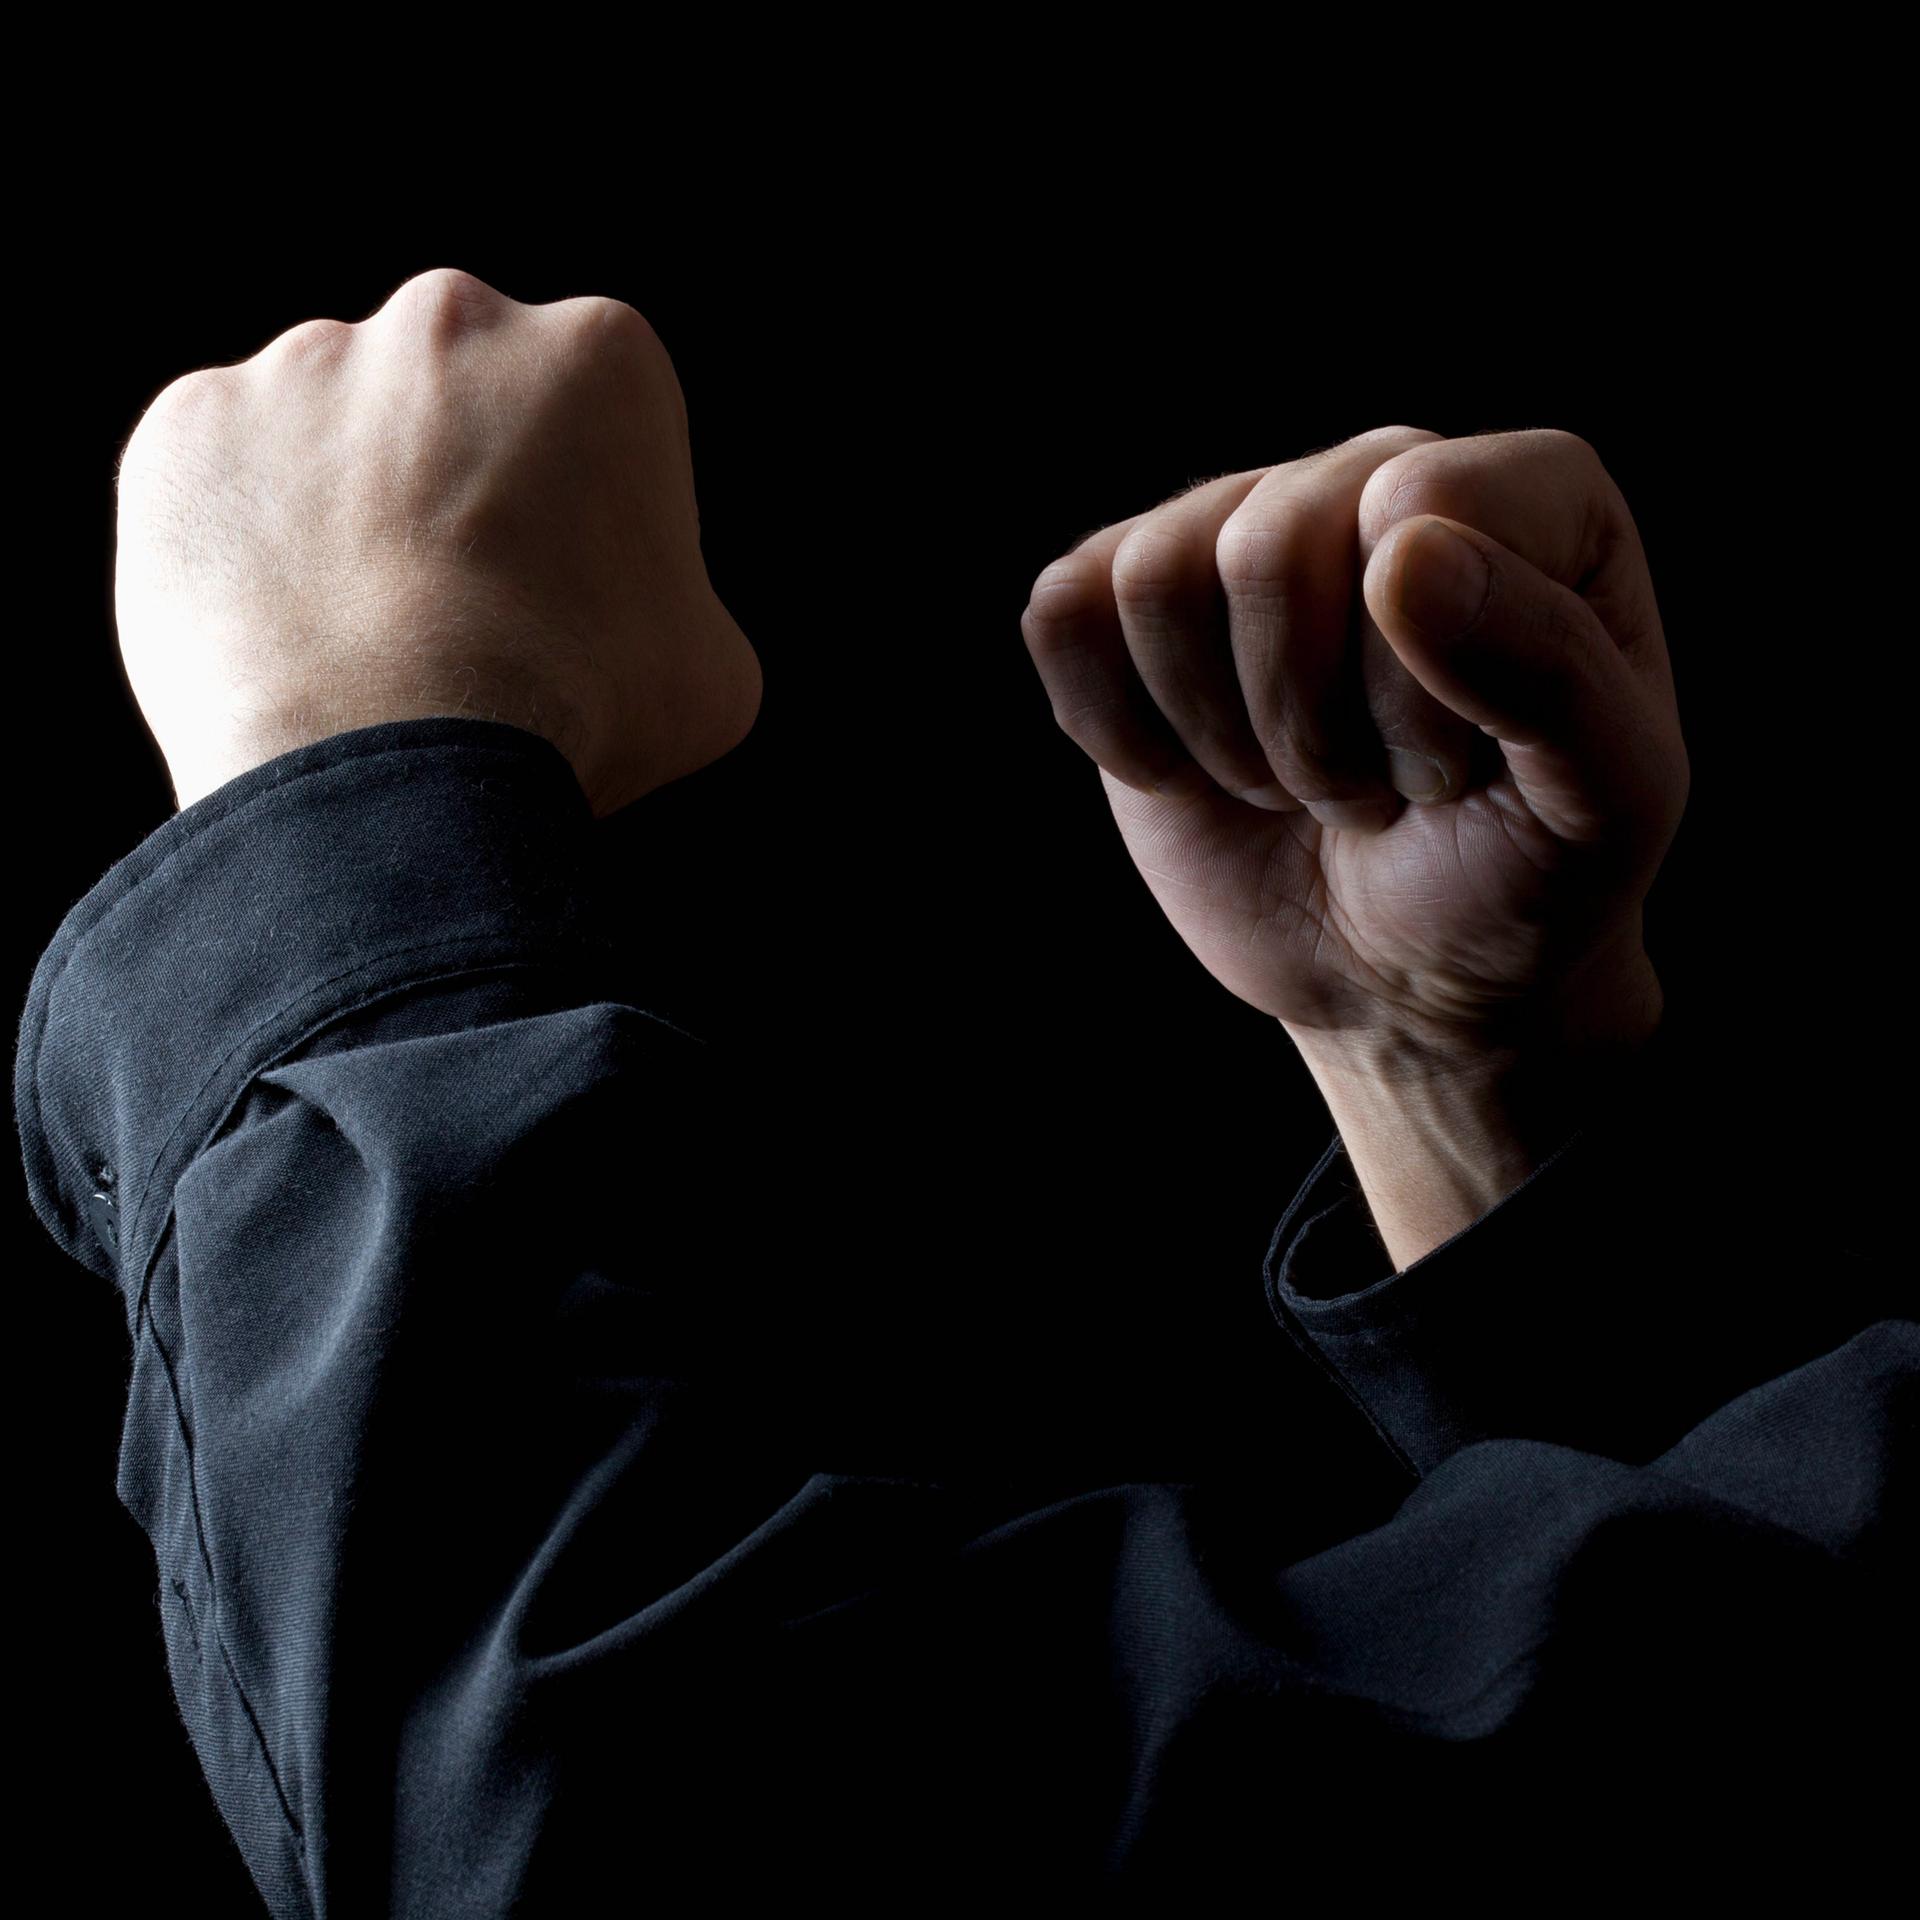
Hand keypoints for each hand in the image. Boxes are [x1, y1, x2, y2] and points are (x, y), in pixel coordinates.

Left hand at [113, 267, 761, 816]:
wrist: (396, 769)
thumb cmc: (579, 716)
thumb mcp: (712, 667)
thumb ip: (674, 599)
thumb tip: (632, 617)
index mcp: (597, 353)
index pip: (595, 413)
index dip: (590, 511)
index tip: (571, 593)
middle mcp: (449, 320)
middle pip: (460, 397)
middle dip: (462, 481)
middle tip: (465, 610)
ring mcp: (305, 364)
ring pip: (335, 429)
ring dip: (349, 507)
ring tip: (364, 637)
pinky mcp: (192, 426)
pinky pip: (228, 477)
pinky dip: (248, 544)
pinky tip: (286, 633)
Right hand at [1019, 425, 1688, 1070]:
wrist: (1411, 972)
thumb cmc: (1524, 877)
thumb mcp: (1604, 803)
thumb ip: (1550, 671)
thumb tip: (1398, 551)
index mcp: (1528, 494)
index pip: (1409, 512)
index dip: (1409, 684)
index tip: (1452, 774)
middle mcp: (1379, 475)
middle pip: (1265, 546)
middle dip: (1306, 727)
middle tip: (1366, 788)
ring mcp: (1246, 528)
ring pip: (1153, 578)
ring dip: (1218, 735)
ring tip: (1293, 778)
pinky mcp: (1134, 603)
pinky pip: (1063, 612)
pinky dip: (1115, 726)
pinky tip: (1191, 769)